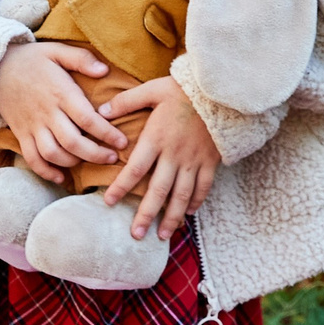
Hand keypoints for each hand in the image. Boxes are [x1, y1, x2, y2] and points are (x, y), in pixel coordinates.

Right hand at [0, 41, 130, 182]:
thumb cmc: (29, 59)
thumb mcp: (55, 50)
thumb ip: (81, 59)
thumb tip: (105, 70)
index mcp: (60, 93)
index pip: (88, 119)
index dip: (107, 134)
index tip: (122, 142)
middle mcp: (46, 113)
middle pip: (73, 143)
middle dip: (96, 155)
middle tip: (112, 157)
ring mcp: (32, 125)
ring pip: (53, 154)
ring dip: (73, 163)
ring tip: (88, 161)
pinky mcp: (20, 133)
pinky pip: (32, 158)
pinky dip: (46, 172)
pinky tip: (61, 177)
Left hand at [99, 75, 220, 240]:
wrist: (223, 90)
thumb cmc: (184, 88)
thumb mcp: (151, 90)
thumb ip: (126, 101)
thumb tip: (100, 112)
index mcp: (156, 139)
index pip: (134, 169)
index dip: (121, 187)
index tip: (107, 202)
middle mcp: (174, 155)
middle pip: (157, 191)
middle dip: (146, 215)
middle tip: (135, 235)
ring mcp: (194, 161)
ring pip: (181, 196)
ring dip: (171, 217)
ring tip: (162, 236)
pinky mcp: (211, 161)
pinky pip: (203, 187)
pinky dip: (195, 202)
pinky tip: (187, 214)